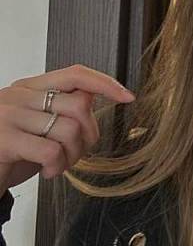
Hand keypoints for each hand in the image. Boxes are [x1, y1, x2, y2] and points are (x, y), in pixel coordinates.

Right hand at [0, 64, 135, 193]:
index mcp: (28, 88)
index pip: (75, 74)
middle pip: (79, 106)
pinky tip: (47, 172)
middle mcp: (18, 96)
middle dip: (88, 136)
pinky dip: (57, 167)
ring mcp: (9, 115)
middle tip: (75, 154)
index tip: (127, 96)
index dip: (105, 83)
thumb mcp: (38, 127)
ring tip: (57, 165)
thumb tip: (95, 95)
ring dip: (72, 156)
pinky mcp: (4, 139)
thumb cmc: (9, 154)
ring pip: (69, 129)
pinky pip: (51, 151)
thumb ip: (62, 109)